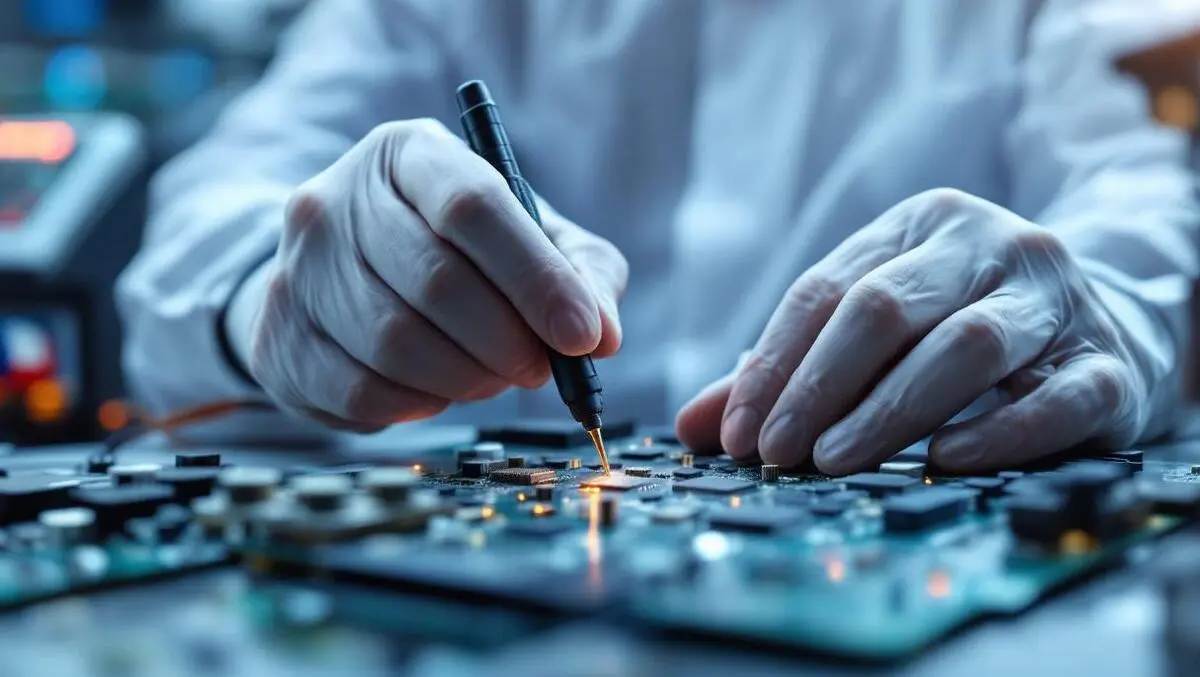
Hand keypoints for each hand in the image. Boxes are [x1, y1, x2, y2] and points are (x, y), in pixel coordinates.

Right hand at [228, 119, 626, 430]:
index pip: (473, 206)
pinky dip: (418, 404)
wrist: (338, 277)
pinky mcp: (278, 338)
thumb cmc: (454, 252)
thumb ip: (580, 271)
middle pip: (437, 281)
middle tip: (539, 368)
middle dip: (508, 341)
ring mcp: (298, 269)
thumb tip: (602, 335)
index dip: (537, 278)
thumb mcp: (527, 236)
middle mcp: (338, 199)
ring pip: (397, 344)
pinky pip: (362, 392)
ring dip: (466, 378)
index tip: (583, 336)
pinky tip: (436, 389)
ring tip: (491, 375)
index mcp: (408, 153)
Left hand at [676, 189, 1149, 474]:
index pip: (827, 289)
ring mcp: (1056, 299)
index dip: (773, 364)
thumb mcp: (878, 330)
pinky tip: (944, 459)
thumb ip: (789, 372)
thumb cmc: (965, 329)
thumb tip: (696, 425)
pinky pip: (1056, 398)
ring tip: (834, 460)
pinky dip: (999, 431)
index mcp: (921, 225)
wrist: (1109, 329)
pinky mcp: (1109, 363)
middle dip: (819, 386)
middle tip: (776, 453)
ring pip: (967, 345)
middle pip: (887, 308)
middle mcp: (991, 246)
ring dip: (890, 409)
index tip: (736, 432)